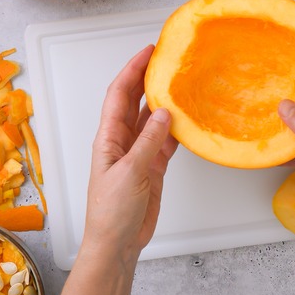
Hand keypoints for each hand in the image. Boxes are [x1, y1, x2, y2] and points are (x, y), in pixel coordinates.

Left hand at [84, 45, 178, 263]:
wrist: (117, 242)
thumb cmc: (111, 211)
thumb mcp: (129, 172)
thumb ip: (148, 142)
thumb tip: (163, 112)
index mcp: (108, 138)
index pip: (119, 95)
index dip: (131, 70)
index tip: (147, 52)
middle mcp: (122, 141)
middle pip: (134, 101)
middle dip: (146, 78)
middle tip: (165, 59)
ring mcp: (138, 154)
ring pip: (151, 119)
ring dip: (163, 102)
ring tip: (179, 83)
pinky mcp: (151, 167)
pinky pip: (164, 141)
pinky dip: (175, 130)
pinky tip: (186, 120)